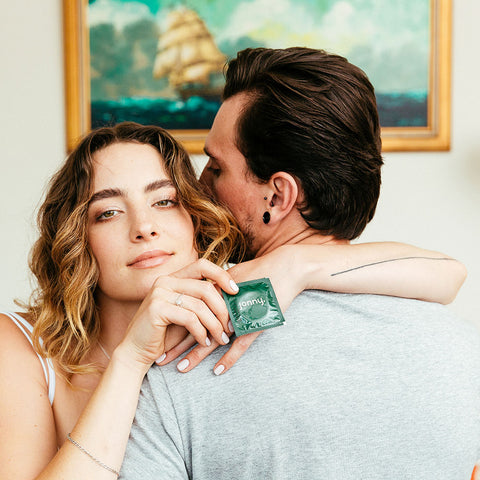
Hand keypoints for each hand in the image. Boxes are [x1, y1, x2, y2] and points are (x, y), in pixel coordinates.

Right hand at [117, 259, 238, 373]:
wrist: (136, 352)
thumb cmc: (164, 334)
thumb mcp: (187, 314)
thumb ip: (202, 303)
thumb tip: (231, 298)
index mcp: (173, 278)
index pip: (202, 265)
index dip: (222, 275)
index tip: (236, 291)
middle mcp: (165, 281)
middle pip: (206, 288)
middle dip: (222, 309)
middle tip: (230, 327)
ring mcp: (159, 293)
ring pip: (200, 305)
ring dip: (214, 325)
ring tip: (220, 339)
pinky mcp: (157, 308)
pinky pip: (190, 318)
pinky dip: (201, 332)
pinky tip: (204, 342)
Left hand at [160, 245, 303, 374]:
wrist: (284, 268)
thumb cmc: (260, 271)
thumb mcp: (233, 278)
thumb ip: (217, 289)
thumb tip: (202, 296)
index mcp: (214, 294)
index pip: (188, 314)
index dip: (173, 327)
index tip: (157, 338)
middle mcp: (222, 306)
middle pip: (194, 328)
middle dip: (176, 345)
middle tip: (159, 360)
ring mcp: (238, 317)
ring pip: (212, 339)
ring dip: (196, 355)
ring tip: (180, 368)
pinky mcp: (254, 323)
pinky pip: (240, 345)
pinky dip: (229, 358)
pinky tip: (217, 371)